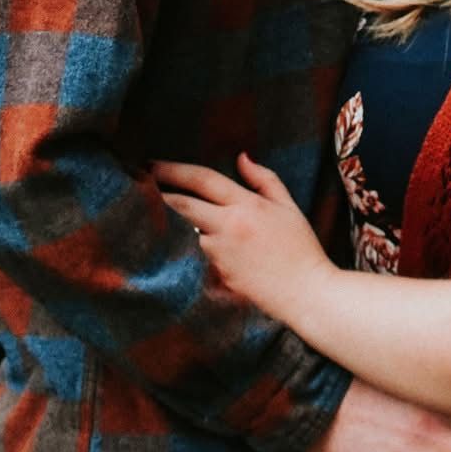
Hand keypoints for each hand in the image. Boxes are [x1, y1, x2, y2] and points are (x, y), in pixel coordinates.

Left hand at [153, 153, 329, 323]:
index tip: (153, 164)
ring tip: (187, 223)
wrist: (306, 293)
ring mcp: (220, 254)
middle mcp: (229, 227)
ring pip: (192, 232)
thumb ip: (264, 179)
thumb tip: (241, 158)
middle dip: (160, 192)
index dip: (173, 170)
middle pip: (183, 205)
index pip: (202, 180)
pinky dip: (203, 249)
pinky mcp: (217, 276)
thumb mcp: (287, 206)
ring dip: (187, 226)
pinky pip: (203, 256)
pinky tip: (212, 252)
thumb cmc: (301, 248)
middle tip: (144, 184)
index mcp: (247, 205)